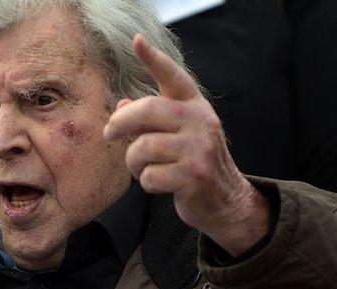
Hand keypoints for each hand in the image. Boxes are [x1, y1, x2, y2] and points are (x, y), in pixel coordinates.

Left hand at [103, 34, 268, 254]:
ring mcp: (199, 148)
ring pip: (142, 148)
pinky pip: (149, 176)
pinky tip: (159, 184)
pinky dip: (146, 183)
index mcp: (195, 106)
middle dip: (120, 122)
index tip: (137, 40)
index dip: (154, 58)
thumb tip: (122, 105)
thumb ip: (151, 120)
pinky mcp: (193, 176)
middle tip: (109, 133)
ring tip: (143, 168)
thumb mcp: (178, 135)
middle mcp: (200, 122)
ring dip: (133, 162)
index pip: (173, 77)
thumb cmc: (194, 163)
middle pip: (147, 110)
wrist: (226, 200)